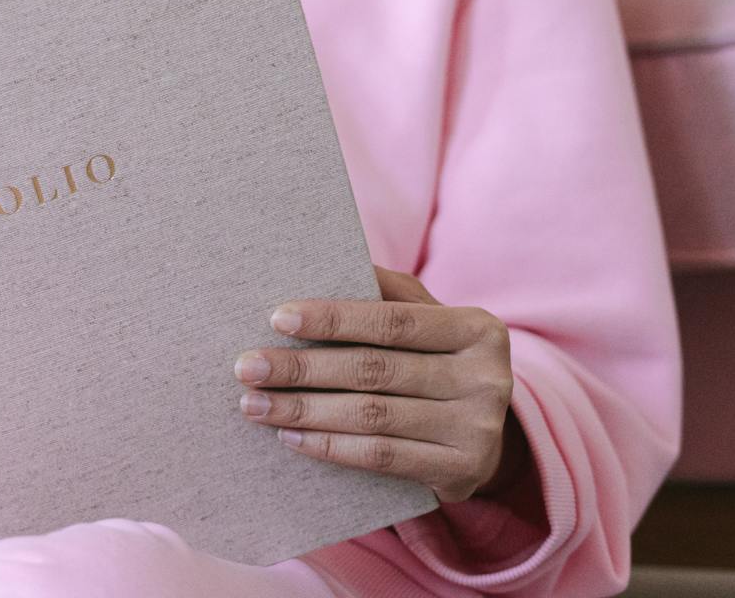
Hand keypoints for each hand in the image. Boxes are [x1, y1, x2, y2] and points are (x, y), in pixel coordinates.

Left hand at [234, 266, 519, 503]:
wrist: (486, 439)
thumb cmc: (438, 364)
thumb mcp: (428, 323)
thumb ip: (390, 293)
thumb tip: (326, 260)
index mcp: (478, 329)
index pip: (392, 322)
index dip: (333, 319)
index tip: (277, 318)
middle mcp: (487, 379)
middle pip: (375, 369)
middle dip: (302, 368)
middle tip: (247, 367)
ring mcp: (477, 430)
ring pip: (372, 415)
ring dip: (304, 410)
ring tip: (254, 404)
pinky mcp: (463, 473)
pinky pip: (382, 457)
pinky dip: (330, 446)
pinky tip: (290, 436)